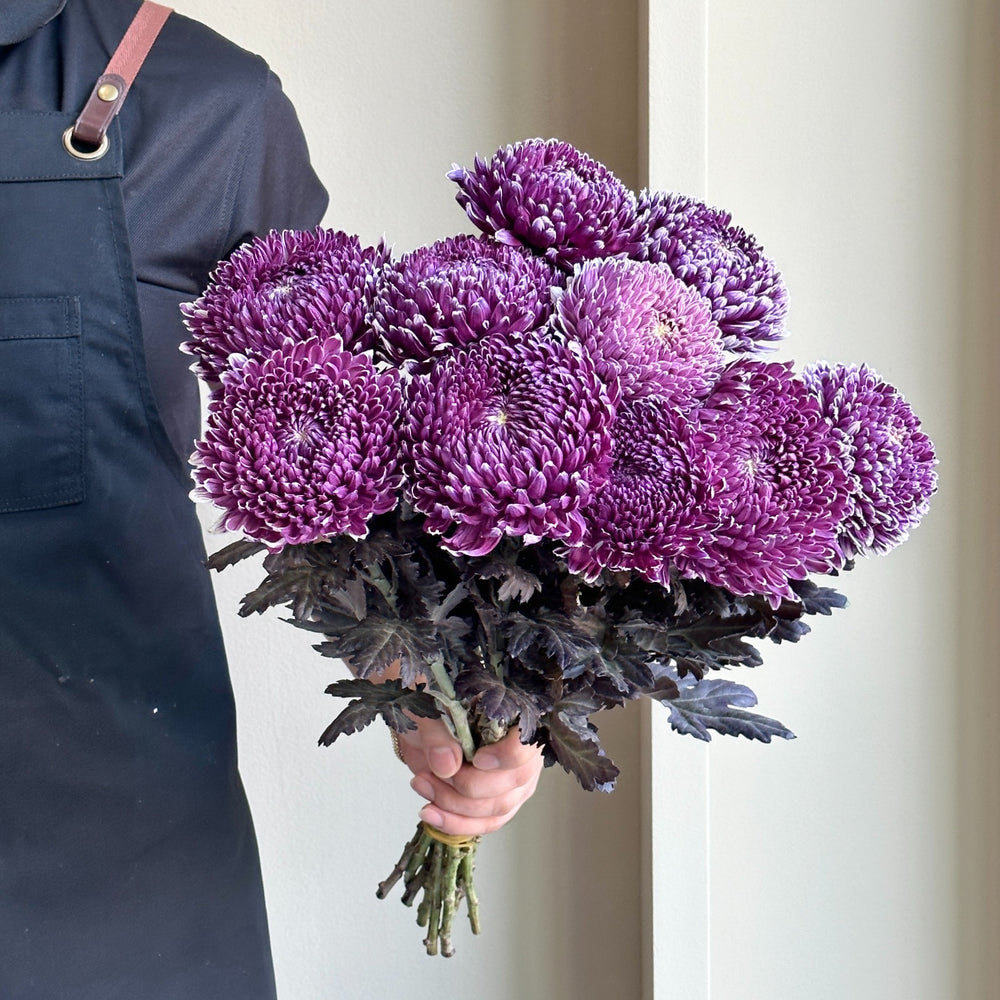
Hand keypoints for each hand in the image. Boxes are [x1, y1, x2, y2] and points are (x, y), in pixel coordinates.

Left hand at [395, 718, 542, 836]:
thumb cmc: (430, 706)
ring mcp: (512, 779)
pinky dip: (458, 824)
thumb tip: (448, 765)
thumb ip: (437, 733)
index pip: (528, 741)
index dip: (507, 755)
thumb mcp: (427, 709)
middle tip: (433, 774)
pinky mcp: (496, 801)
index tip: (477, 760)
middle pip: (515, 780)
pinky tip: (432, 814)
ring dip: (456, 806)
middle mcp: (521, 749)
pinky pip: (486, 823)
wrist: (419, 723)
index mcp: (514, 716)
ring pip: (499, 807)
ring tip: (423, 786)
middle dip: (469, 786)